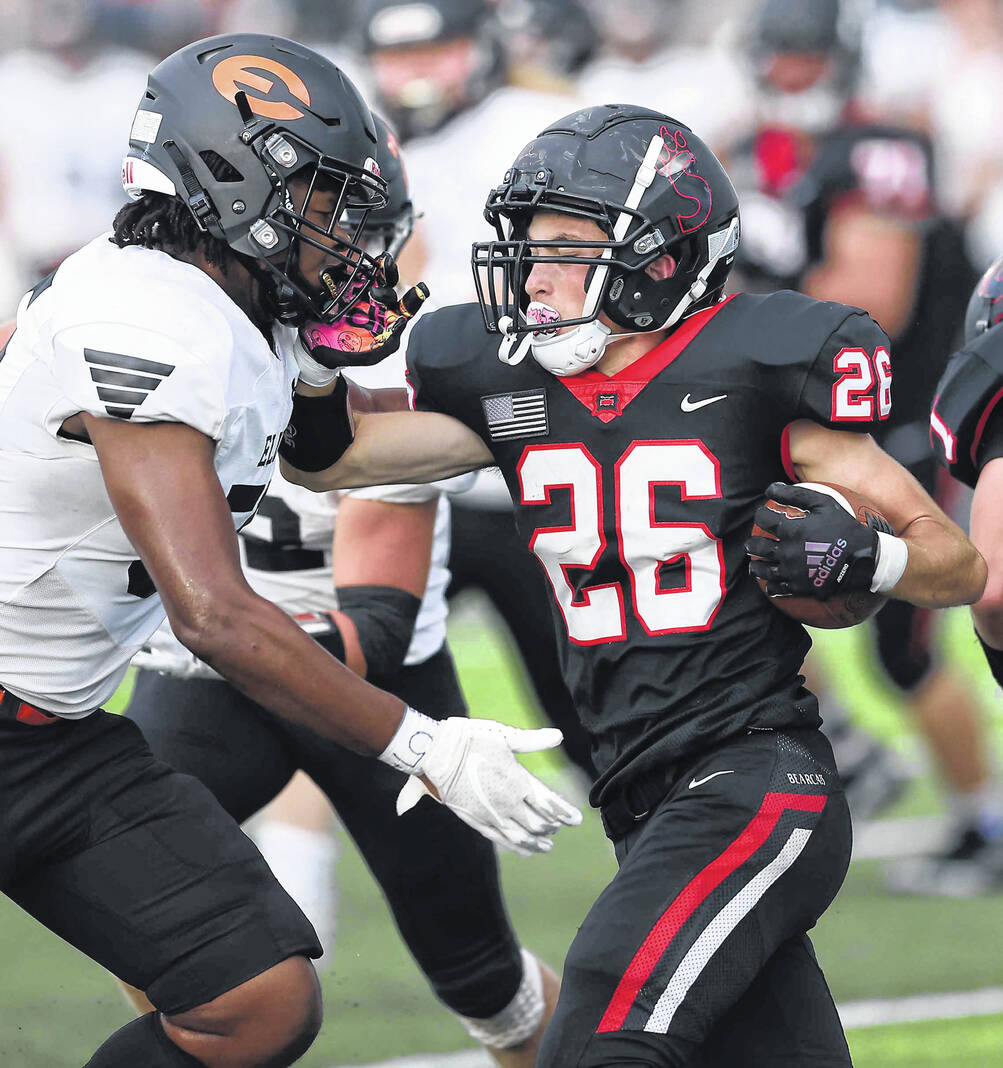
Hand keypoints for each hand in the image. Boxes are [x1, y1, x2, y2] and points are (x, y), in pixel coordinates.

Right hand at [302, 253, 429, 369]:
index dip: (415, 298)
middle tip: (375, 295)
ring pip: (376, 277)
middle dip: (388, 286)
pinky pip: (356, 274)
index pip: (406, 308)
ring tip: (383, 262)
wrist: (316, 348)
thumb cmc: (346, 354)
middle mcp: (378, 305)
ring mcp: (362, 294)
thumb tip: (403, 322)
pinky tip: (360, 264)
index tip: (421, 289)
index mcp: (388, 321)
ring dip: (382, 268)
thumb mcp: (370, 357)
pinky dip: (360, 267)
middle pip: (390, 289)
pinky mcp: (346, 286)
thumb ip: (388, 344)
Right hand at [395, 718, 582, 855]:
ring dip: (537, 842)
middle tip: (559, 828)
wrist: (437, 753)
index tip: (578, 820)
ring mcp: (491, 814)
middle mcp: (507, 802)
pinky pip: (500, 839)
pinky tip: (524, 851)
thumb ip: (532, 740)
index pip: (548, 803)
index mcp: (517, 780)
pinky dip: (516, 847)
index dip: (565, 813)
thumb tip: (560, 735)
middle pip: (538, 823)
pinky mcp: (476, 821)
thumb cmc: (471, 739)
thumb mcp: (504, 736)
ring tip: (547, 847)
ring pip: (521, 836)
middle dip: (552, 827)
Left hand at [744, 482, 878, 599]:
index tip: (763, 516)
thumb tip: (771, 488)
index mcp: (790, 530)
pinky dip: (770, 586)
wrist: (866, 559)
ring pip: (763, 570)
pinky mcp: (799, 587)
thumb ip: (796, 494)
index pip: (764, 519)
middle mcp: (787, 551)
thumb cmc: (845, 527)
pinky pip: (777, 588)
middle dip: (752, 544)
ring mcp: (792, 571)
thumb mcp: (824, 504)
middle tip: (752, 544)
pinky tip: (769, 584)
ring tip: (755, 565)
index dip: (761, 515)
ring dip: (756, 567)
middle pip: (757, 547)